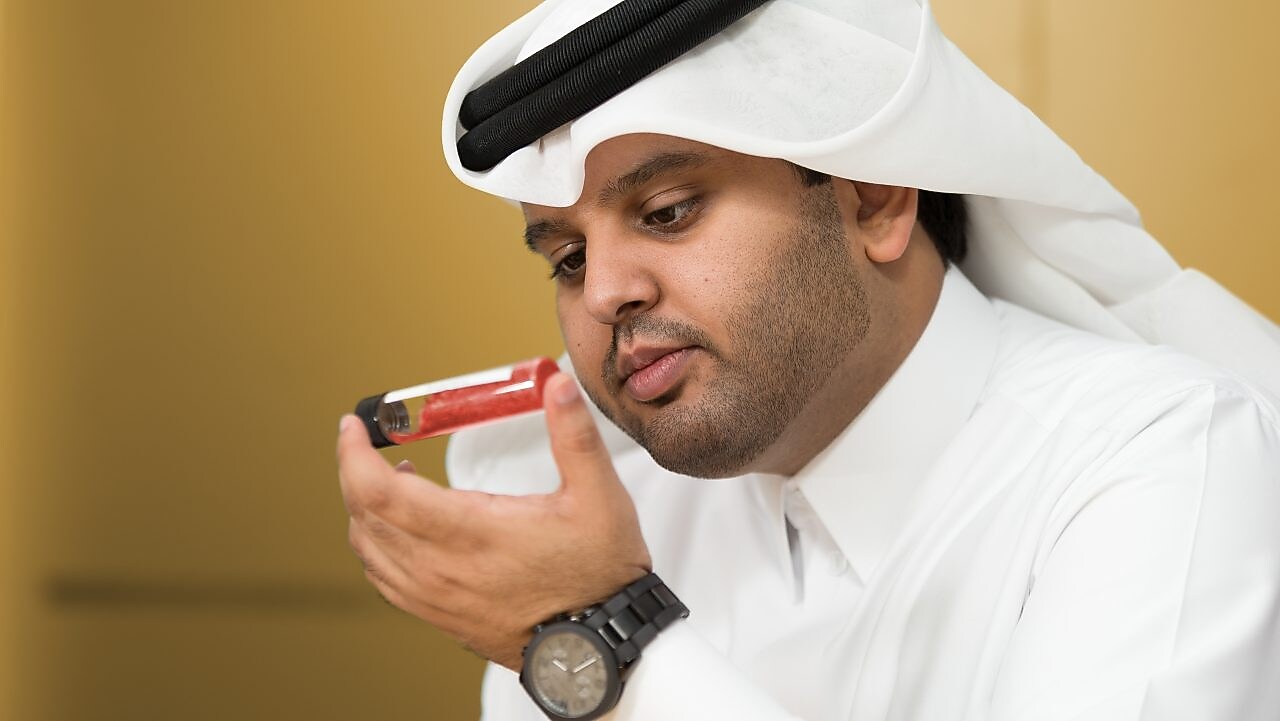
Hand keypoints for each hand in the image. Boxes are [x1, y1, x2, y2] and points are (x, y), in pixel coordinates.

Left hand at [337, 372, 651, 669]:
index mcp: (471, 532)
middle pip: (362, 515)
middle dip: (353, 471)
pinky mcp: (438, 615)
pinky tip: (397, 528)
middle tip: (366, 442)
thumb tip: (557, 387)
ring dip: (362, 508)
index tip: (354, 427)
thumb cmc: (598, 575)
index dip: (354, 454)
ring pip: (367, 548)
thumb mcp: (599, 496)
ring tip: (389, 480)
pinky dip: (375, 544)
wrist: (598, 647)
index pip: (380, 492)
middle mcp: (441, 568)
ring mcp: (435, 596)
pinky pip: (383, 577)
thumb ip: (574, 436)